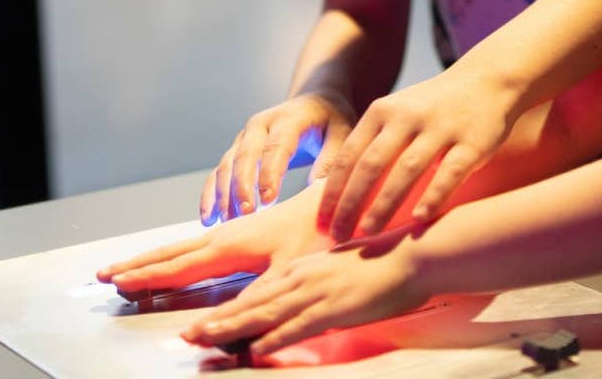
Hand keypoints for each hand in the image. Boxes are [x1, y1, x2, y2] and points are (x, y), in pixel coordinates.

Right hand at [97, 186, 332, 294]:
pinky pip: (198, 244)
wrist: (337, 203)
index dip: (148, 277)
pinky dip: (175, 253)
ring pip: (182, 246)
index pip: (179, 267)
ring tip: (125, 266)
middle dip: (137, 264)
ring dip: (151, 258)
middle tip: (102, 274)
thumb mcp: (288, 273)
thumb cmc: (318, 237)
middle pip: (171, 253)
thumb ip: (253, 302)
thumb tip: (216, 327)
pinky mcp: (243, 231)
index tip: (116, 282)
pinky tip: (173, 258)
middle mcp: (225, 235)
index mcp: (230, 247)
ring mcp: (233, 231)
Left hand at [180, 233, 426, 358]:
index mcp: (303, 268)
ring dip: (232, 328)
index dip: (228, 309)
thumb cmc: (383, 264)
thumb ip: (317, 285)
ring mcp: (316, 291)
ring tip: (205, 339)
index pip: (257, 292)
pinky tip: (255, 347)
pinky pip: (296, 326)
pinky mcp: (333, 306)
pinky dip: (273, 337)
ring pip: (264, 313)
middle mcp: (302, 277)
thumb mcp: (340, 270)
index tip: (204, 322)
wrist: (413, 254)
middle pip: (251, 302)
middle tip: (188, 336)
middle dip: (217, 320)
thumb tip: (303, 303)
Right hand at [201, 91, 356, 223]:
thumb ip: (331, 158)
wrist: (316, 100)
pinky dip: (211, 194)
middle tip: (245, 214)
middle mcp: (261, 125)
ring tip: (226, 222)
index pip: (276, 147)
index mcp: (289, 119)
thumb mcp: (342, 132)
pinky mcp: (237, 150)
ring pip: (227, 165)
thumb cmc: (332, 120)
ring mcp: (245, 137)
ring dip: (224, 193)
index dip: (270, 173)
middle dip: (242, 186)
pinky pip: (218, 172)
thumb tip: (317, 188)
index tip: (269, 200)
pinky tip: (208, 219)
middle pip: (245, 155)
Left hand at [318, 70, 512, 240]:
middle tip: (337, 236)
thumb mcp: (398, 112)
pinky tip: (418, 220)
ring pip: (407, 169)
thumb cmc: (435, 107)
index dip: (332, 192)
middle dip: (350, 203)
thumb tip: (339, 192)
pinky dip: (433, 197)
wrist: (489, 80)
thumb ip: (373, 143)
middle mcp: (409, 117)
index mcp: (384, 111)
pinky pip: (450, 173)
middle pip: (371, 164)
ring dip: (384, 204)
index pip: (349, 155)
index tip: (320, 224)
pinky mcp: (472, 141)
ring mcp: (441, 128)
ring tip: (368, 234)